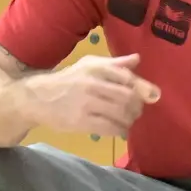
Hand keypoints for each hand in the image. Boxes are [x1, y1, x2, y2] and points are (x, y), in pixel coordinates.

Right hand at [24, 53, 160, 138]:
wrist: (37, 98)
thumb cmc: (67, 80)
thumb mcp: (89, 65)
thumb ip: (114, 64)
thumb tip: (138, 59)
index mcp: (96, 68)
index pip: (127, 77)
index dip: (143, 88)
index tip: (153, 96)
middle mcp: (92, 83)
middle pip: (127, 97)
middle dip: (137, 107)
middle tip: (137, 111)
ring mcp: (86, 103)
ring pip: (120, 113)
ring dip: (130, 120)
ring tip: (129, 121)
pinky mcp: (81, 121)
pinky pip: (109, 128)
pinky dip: (120, 131)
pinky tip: (121, 131)